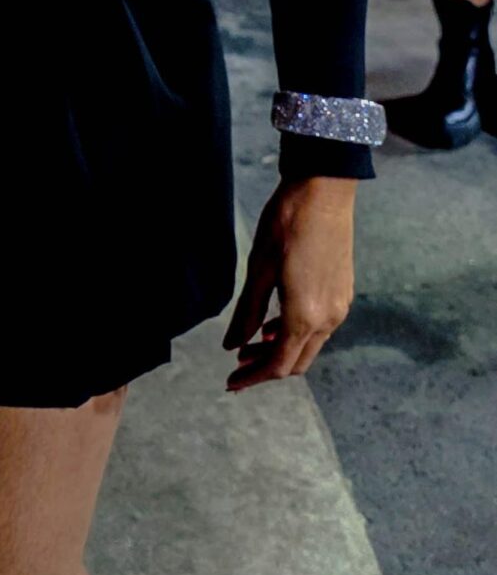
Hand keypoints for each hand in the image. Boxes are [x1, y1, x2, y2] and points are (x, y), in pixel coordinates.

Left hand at [222, 177, 355, 392]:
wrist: (324, 191)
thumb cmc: (286, 225)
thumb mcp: (259, 269)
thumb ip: (247, 313)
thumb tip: (231, 346)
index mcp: (305, 316)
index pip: (278, 365)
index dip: (253, 378)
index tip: (230, 383)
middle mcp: (328, 318)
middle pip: (296, 362)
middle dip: (265, 368)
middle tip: (237, 363)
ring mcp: (340, 306)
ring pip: (309, 346)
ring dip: (281, 350)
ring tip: (251, 342)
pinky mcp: (344, 292)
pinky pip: (320, 328)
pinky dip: (296, 334)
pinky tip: (276, 321)